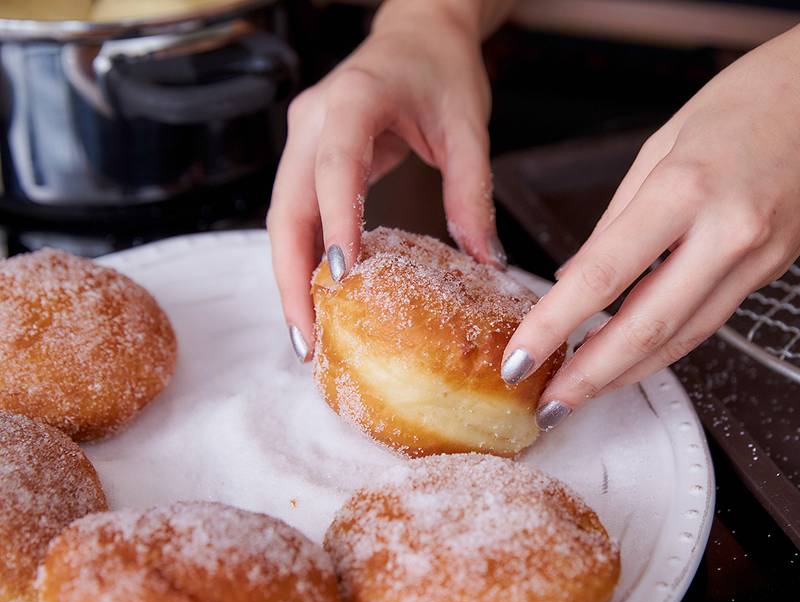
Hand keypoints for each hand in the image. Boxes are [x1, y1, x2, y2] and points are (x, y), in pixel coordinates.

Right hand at [268, 1, 506, 358]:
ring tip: (308, 335)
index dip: (335, 220)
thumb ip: (472, 192)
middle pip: (286, 207)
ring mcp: (303, 140)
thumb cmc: (440, 67)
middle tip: (308, 338)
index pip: (335, 165)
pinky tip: (317, 299)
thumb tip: (484, 262)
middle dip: (292, 277)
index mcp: (353, 100)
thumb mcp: (467, 126)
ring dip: (291, 277)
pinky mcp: (308, 158)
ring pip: (283, 218)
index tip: (342, 275)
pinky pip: (298, 215)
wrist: (418, 33)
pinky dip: (305, 258)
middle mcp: (313, 121)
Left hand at [501, 0, 799, 430]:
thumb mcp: (661, 144)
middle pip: (647, 327)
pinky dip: (666, 345)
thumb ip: (616, 220)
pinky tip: (634, 357)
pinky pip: (709, 320)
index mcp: (685, 190)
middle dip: (591, 376)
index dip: (555, 325)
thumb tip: (575, 277)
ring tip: (583, 392)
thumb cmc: (754, 97)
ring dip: (628, 373)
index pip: (604, 276)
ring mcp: (758, 259)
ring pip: (683, 338)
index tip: (521, 356)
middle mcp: (727, 234)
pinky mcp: (772, 272)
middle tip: (550, 404)